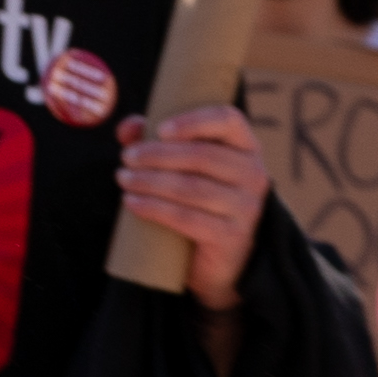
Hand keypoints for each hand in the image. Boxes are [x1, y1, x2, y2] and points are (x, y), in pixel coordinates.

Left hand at [116, 104, 268, 308]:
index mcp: (244, 146)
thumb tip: (128, 127)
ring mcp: (247, 208)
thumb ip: (153, 137)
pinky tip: (132, 202)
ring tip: (123, 178)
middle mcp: (253, 174)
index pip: (228, 119)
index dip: (193, 121)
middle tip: (126, 158)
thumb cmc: (194, 195)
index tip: (160, 130)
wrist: (216, 256)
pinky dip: (155, 208)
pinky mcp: (232, 236)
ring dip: (150, 181)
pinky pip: (189, 218)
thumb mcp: (179, 162)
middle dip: (156, 155)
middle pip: (202, 155)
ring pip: (193, 187)